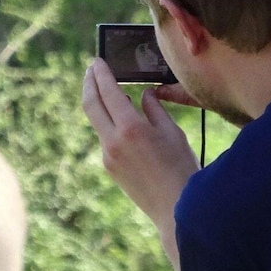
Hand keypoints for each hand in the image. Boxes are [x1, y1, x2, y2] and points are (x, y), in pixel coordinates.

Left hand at [82, 58, 199, 270]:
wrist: (175, 209)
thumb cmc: (181, 167)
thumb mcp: (172, 132)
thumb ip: (154, 109)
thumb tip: (143, 95)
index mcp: (130, 128)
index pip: (108, 92)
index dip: (101, 74)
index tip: (97, 61)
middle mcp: (113, 141)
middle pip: (90, 105)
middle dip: (89, 83)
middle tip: (91, 69)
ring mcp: (107, 156)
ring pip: (97, 122)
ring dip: (98, 103)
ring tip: (104, 89)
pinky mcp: (109, 167)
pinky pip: (105, 138)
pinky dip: (109, 123)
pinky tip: (119, 119)